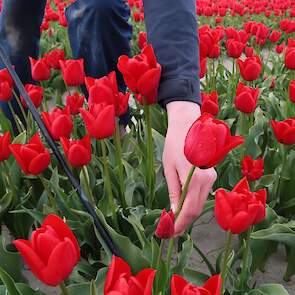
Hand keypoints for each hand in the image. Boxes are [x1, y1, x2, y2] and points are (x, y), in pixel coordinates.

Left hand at [163, 101, 216, 235]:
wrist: (188, 125)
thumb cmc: (174, 144)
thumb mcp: (169, 168)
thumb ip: (174, 190)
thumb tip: (175, 211)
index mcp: (195, 178)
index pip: (189, 209)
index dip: (180, 223)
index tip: (170, 232)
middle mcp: (208, 180)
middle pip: (197, 209)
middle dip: (184, 222)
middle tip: (171, 230)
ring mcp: (212, 177)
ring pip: (200, 203)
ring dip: (188, 213)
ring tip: (174, 220)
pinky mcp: (211, 175)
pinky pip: (202, 194)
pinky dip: (193, 203)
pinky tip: (183, 206)